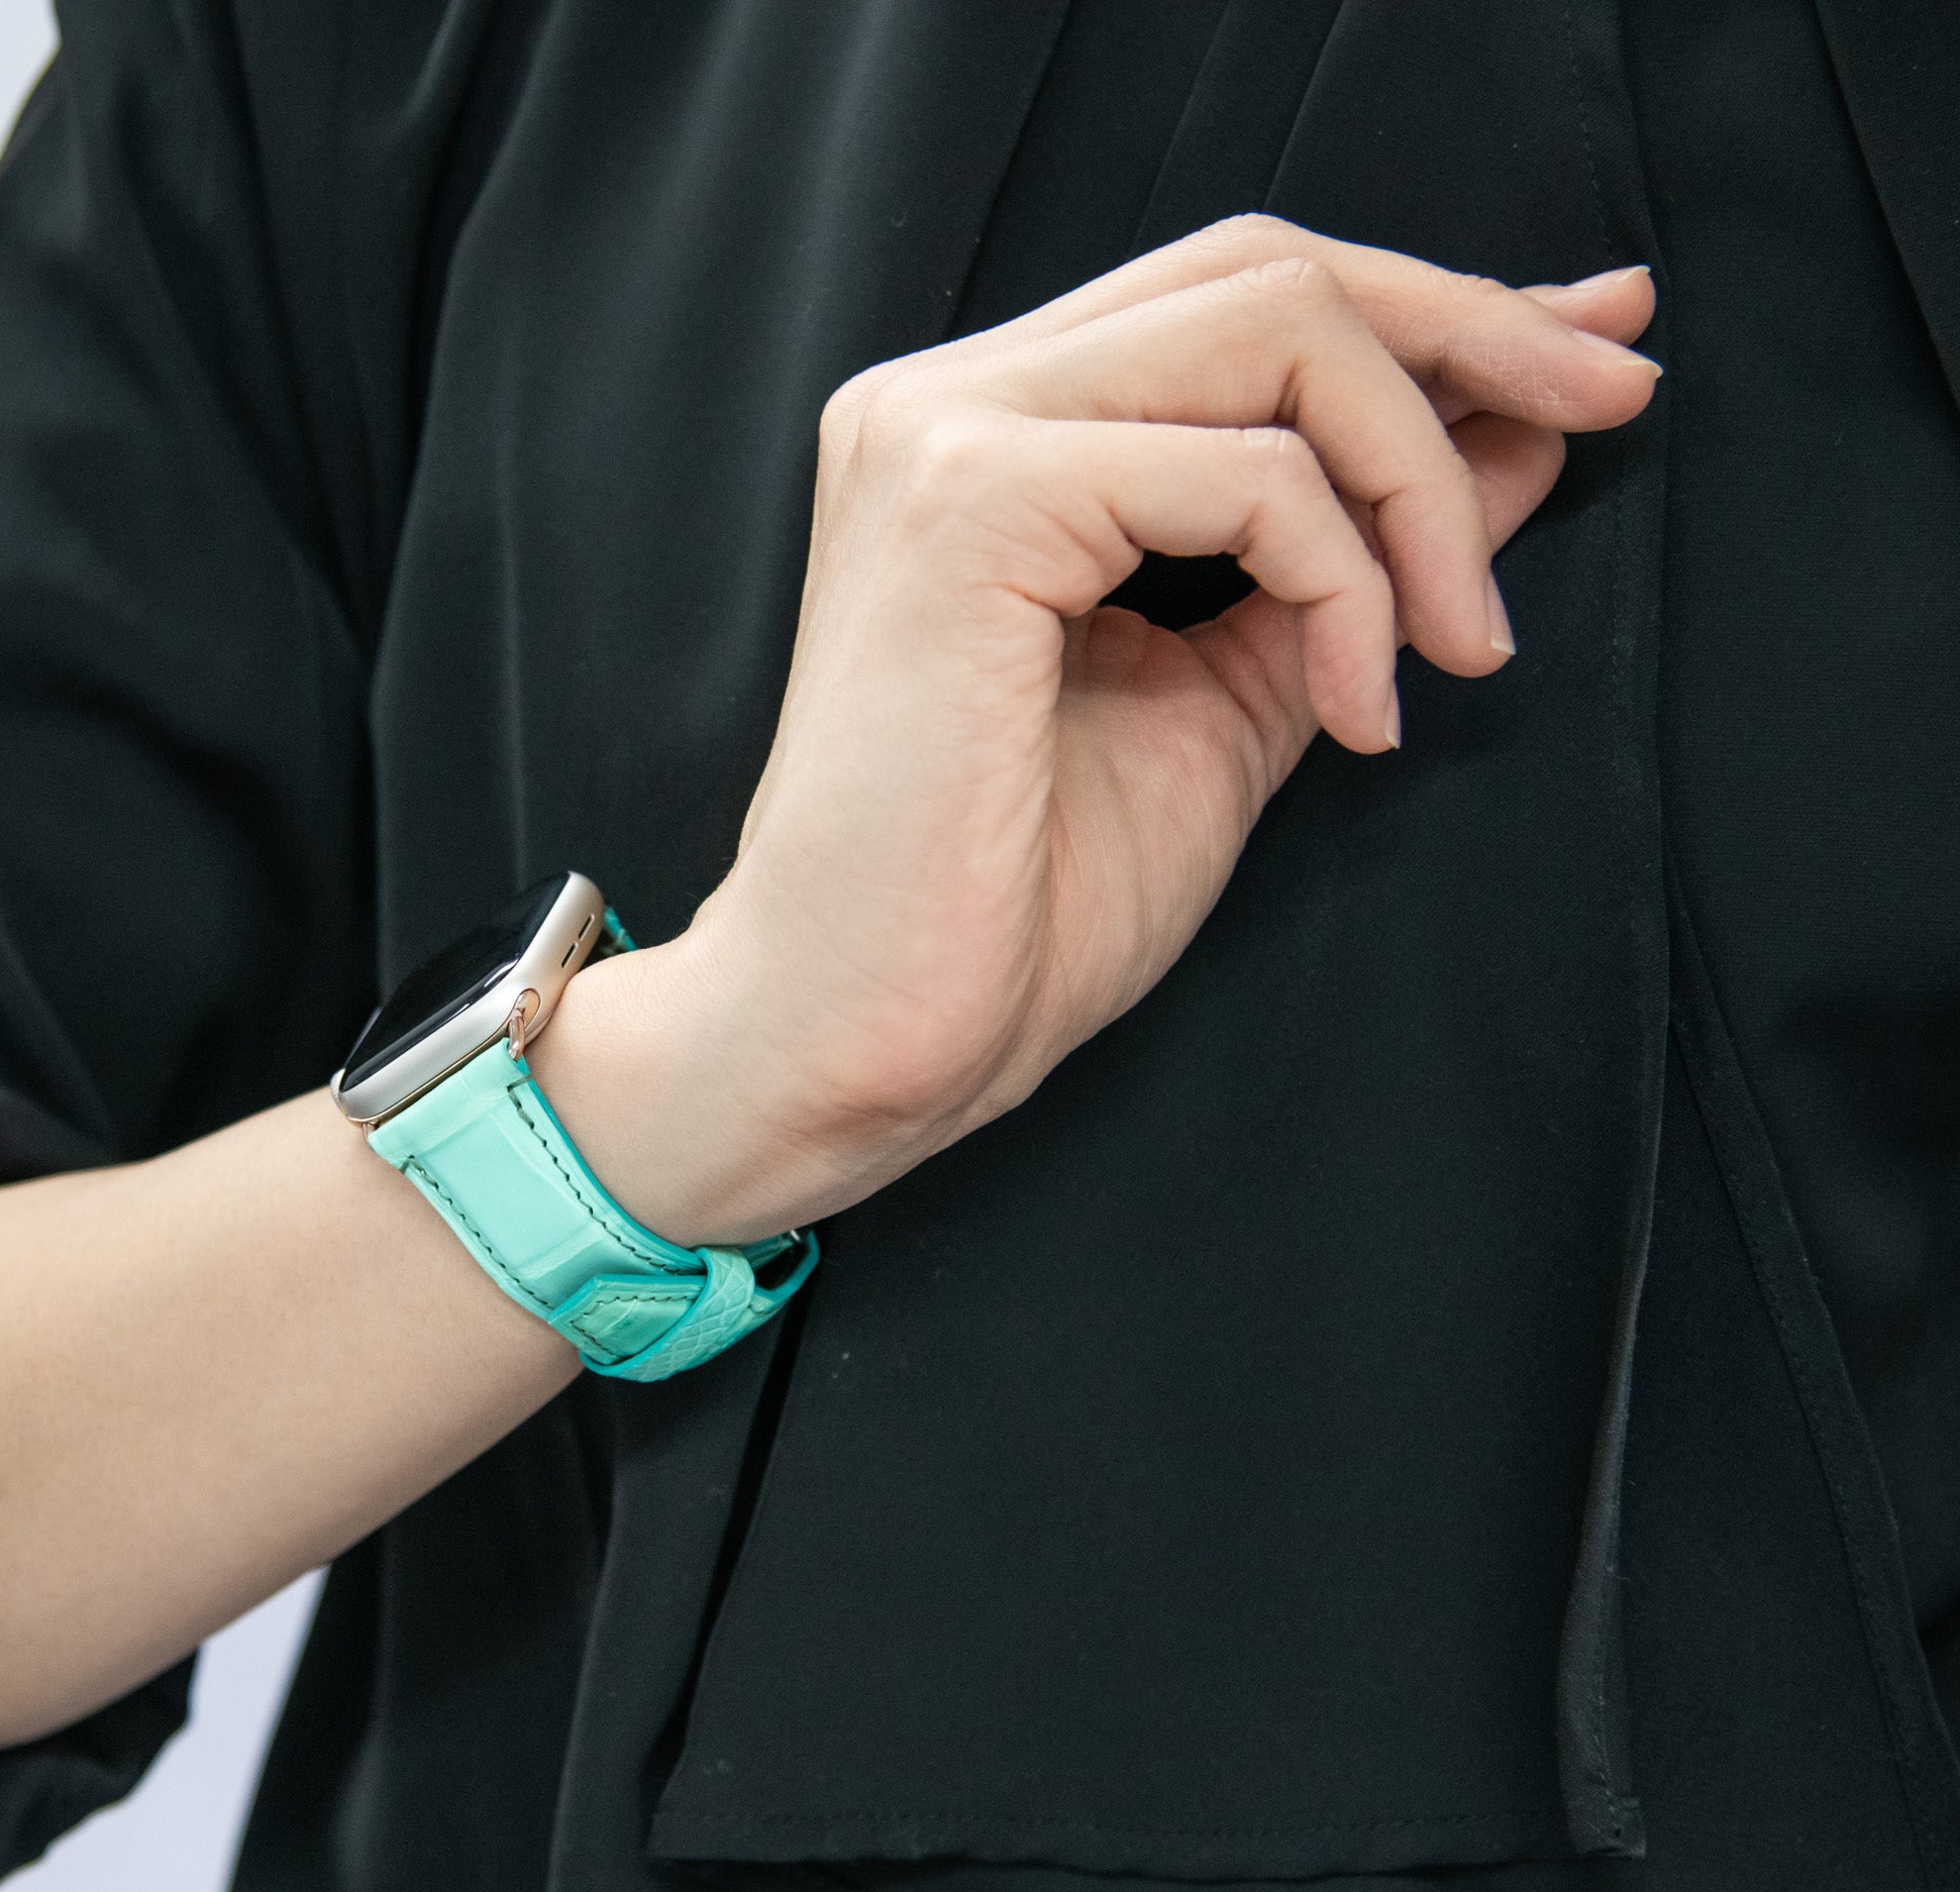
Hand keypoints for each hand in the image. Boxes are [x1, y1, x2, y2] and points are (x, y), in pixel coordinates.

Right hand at [531, 215, 1659, 1243]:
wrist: (866, 1037)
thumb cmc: (1013, 903)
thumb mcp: (1243, 691)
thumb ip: (1357, 554)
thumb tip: (1522, 428)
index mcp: (988, 431)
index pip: (1237, 294)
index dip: (1434, 306)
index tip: (1590, 354)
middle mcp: (945, 400)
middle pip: (1268, 270)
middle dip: (1470, 336)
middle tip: (1609, 409)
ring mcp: (943, 438)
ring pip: (1274, 333)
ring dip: (1421, 486)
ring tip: (1459, 647)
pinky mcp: (969, 508)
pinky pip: (1247, 476)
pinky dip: (1349, 584)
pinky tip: (1357, 711)